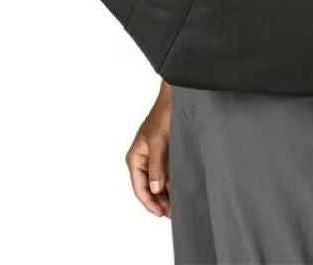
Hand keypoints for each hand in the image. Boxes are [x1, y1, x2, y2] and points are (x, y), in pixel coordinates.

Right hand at [126, 81, 170, 218]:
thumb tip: (154, 187)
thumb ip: (156, 165)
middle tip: (172, 213)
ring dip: (165, 194)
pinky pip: (164, 175)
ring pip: (156, 183)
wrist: (175, 99)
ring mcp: (152, 158)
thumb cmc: (163, 114)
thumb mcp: (159, 141)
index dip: (150, 202)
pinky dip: (170, 184)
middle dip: (158, 201)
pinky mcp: (163, 155)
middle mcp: (141, 160)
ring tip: (176, 205)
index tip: (161, 213)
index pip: (139, 187)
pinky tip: (178, 191)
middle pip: (147, 188)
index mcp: (134, 157)